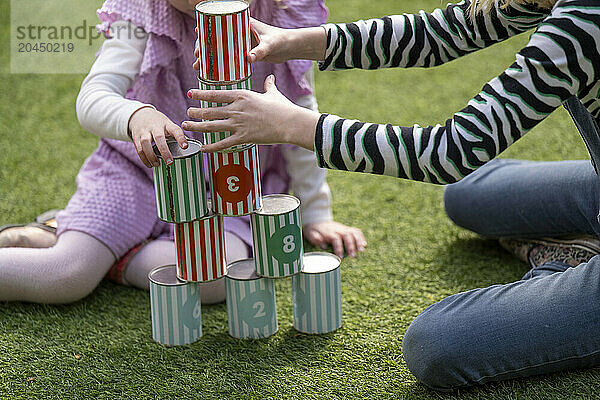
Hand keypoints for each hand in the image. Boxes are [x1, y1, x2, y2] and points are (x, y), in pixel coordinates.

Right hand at [128, 107, 187, 167]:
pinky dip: (144, 158)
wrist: (140, 115)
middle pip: (159, 137)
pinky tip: (150, 165)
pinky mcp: (136, 137)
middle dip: (164, 150)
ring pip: (145, 143)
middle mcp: (155, 126)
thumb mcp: (168, 125)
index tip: (185, 147)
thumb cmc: (159, 124)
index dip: (180, 138)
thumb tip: (186, 150)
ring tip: (157, 164)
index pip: (175, 130)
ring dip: (151, 155)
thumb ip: (176, 136)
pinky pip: (138, 148)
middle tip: (169, 162)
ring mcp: (144, 131)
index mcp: (166, 124)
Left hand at [183, 75, 319, 151]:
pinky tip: (202, 148)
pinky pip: (223, 143)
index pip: (215, 94)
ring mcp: (238, 124)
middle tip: (188, 113)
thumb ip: (269, 86)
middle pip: (210, 111)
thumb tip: (271, 78)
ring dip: (197, 127)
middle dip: (196, 112)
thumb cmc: (283, 107)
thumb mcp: (273, 94)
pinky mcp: (243, 138)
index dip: (201, 95)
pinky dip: (211, 147)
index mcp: (242, 96)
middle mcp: (236, 109)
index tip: (191, 94)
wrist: (289, 123)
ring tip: (186, 127)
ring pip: (211, 126)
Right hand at [192, 19, 326, 69]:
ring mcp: (241, 43)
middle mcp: (239, 32)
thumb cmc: (280, 40)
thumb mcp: (269, 45)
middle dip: (203, 48)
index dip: (205, 33)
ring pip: (220, 49)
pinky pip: (228, 57)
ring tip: (199, 67)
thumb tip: (249, 59)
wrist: (291, 47)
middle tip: (197, 59)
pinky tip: (211, 71)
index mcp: (241, 24)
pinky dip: (219, 63)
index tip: (198, 41)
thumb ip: (260, 51)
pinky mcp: (245, 52)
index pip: (217, 24)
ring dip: (209, 57)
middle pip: (215, 38)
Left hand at [304, 221, 366, 258]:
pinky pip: (356, 231)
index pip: (336, 238)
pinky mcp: (347, 229)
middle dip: (351, 245)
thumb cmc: (314, 230)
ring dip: (359, 241)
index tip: (341, 257)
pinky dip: (361, 237)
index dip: (339, 248)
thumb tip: (323, 245)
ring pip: (353, 232)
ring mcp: (343, 229)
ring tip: (362, 251)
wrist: (317, 219)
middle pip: (347, 235)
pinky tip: (364, 245)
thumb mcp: (310, 234)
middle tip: (353, 256)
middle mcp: (338, 229)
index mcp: (329, 232)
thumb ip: (315, 238)